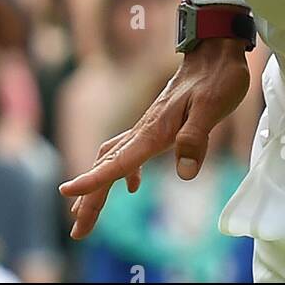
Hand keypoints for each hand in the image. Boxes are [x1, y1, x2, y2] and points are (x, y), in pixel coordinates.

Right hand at [59, 37, 250, 239]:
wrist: (216, 51)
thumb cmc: (218, 77)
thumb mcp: (213, 107)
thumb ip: (195, 138)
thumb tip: (184, 174)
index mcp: (154, 130)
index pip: (118, 160)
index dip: (93, 179)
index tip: (67, 192)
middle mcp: (145, 130)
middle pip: (108, 168)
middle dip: (89, 199)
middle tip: (77, 232)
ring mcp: (148, 127)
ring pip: (113, 161)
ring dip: (99, 188)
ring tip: (86, 215)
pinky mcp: (156, 126)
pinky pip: (129, 152)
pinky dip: (121, 172)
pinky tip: (131, 186)